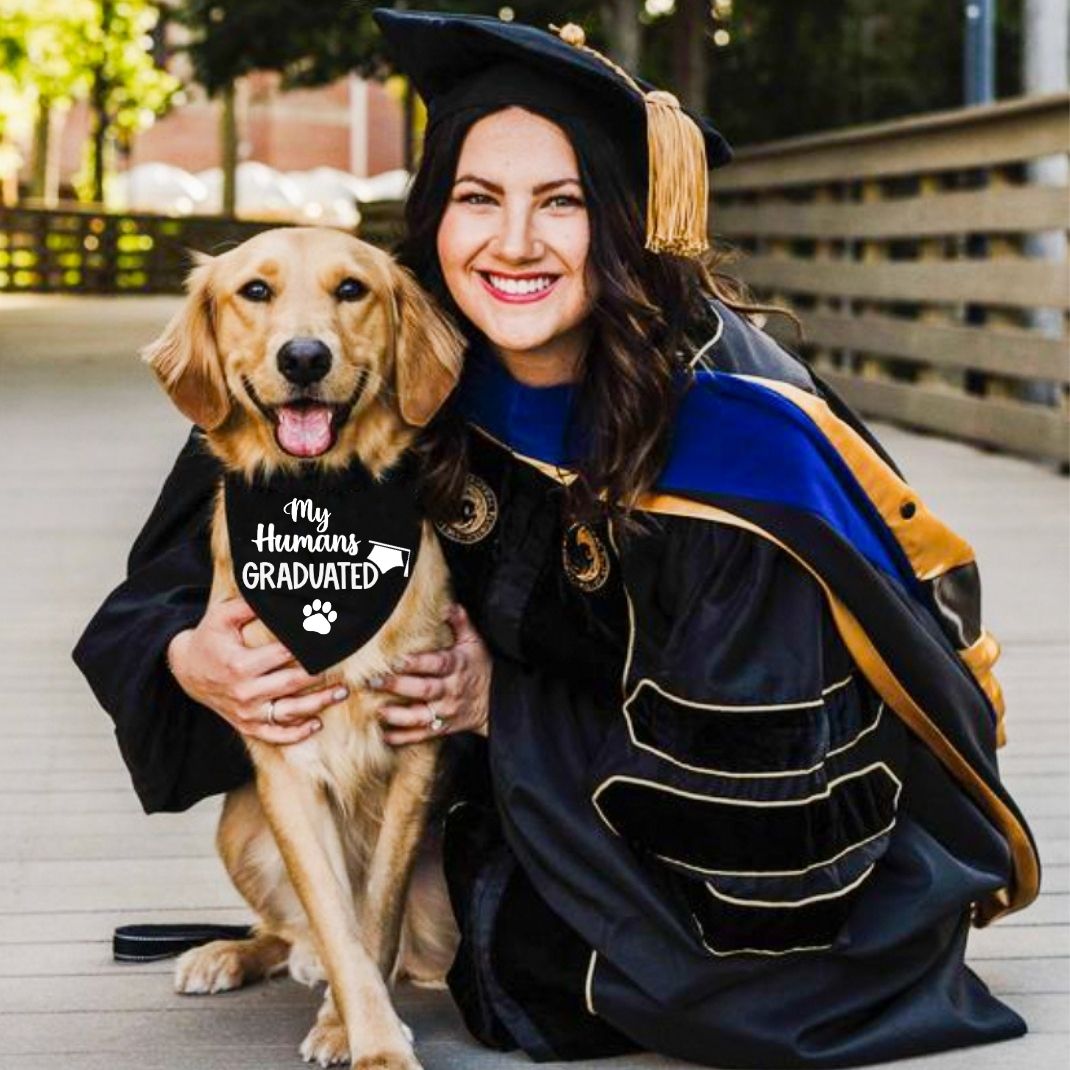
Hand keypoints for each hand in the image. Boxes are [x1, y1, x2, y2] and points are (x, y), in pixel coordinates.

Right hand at [167, 596, 347, 744]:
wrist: (187, 670)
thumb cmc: (210, 639)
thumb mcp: (222, 617)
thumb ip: (248, 605)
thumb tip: (280, 592)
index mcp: (239, 664)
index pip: (282, 655)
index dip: (306, 648)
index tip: (327, 640)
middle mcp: (244, 692)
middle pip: (291, 684)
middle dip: (320, 677)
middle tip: (345, 669)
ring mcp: (246, 712)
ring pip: (288, 713)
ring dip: (318, 705)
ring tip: (341, 693)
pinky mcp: (246, 725)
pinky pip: (274, 735)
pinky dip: (296, 733)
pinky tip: (316, 724)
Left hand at [373, 603, 491, 745]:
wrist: (497, 701)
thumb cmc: (480, 666)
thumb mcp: (475, 642)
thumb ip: (461, 623)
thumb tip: (448, 605)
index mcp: (457, 666)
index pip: (437, 664)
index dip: (417, 663)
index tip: (397, 660)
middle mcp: (451, 690)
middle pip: (424, 689)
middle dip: (398, 686)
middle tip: (374, 681)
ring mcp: (447, 711)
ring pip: (421, 716)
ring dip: (398, 715)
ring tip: (378, 711)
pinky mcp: (443, 727)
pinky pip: (422, 735)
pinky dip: (403, 737)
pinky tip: (385, 735)